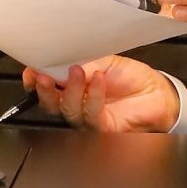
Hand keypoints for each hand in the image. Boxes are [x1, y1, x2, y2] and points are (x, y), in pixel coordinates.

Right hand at [22, 56, 180, 132]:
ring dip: (71, 89)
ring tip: (78, 70)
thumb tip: (60, 62)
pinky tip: (97, 79)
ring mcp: (88, 117)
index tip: (31, 71)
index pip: (47, 87)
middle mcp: (76, 104)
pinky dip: (92, 95)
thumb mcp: (103, 61)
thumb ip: (81, 63)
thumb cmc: (130, 78)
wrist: (155, 92)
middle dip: (45, 90)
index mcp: (72, 86)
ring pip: (69, 109)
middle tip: (44, 76)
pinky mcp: (102, 126)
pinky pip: (91, 113)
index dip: (35, 81)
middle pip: (51, 104)